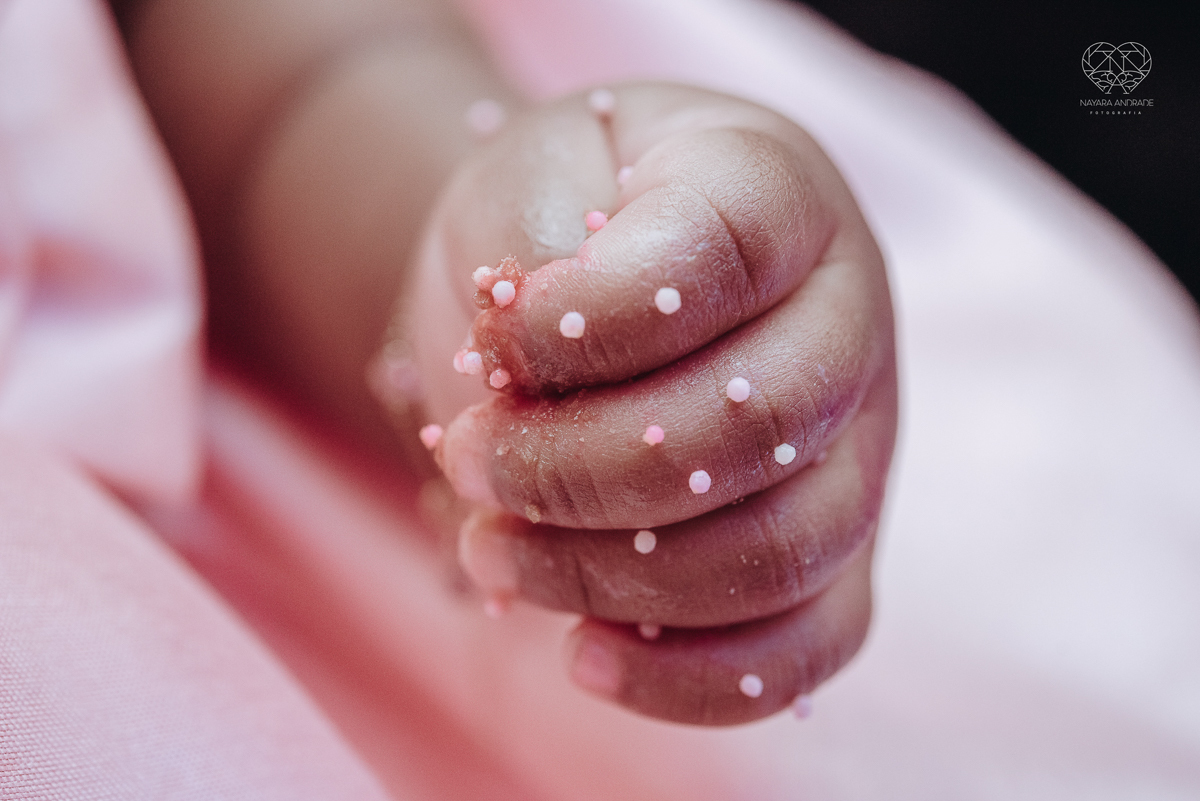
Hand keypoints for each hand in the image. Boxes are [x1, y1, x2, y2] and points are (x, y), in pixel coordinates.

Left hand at [401, 83, 896, 724]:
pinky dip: (692, 679)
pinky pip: (806, 646)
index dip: (593, 318)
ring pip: (779, 554)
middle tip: (465, 460)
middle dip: (581, 469)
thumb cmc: (565, 214)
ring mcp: (859, 449)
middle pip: (756, 427)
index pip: (722, 255)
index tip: (492, 340)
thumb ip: (531, 260)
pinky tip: (581, 658)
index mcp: (776, 194)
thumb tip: (526, 400)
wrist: (591, 274)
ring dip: (612, 577)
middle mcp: (845, 323)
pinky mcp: (836, 554)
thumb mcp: (527, 179)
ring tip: (491, 554)